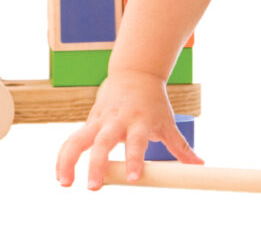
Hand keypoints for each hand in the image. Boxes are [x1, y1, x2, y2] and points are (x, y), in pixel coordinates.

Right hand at [55, 69, 202, 189]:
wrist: (135, 73)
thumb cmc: (153, 102)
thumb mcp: (167, 122)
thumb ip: (180, 147)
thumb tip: (200, 165)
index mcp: (139, 121)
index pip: (137, 142)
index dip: (135, 160)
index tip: (134, 179)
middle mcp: (117, 121)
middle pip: (103, 142)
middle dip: (97, 165)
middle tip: (94, 187)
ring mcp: (100, 120)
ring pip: (79, 139)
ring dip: (69, 161)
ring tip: (65, 183)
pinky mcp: (88, 121)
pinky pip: (72, 140)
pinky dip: (63, 157)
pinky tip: (60, 176)